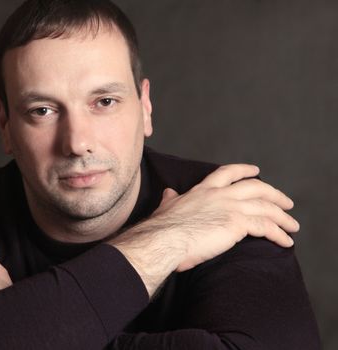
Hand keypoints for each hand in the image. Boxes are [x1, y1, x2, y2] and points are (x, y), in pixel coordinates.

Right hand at [111, 164, 298, 295]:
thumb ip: (172, 199)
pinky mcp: (238, 223)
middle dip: (274, 194)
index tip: (256, 170)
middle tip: (286, 202)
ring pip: (266, 207)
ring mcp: (230, 207)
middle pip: (256, 187)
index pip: (227, 173)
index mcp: (203, 190)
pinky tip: (286, 241)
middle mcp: (220, 195)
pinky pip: (266, 227)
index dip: (244, 171)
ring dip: (282, 217)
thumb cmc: (163, 228)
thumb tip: (169, 192)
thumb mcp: (166, 207)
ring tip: (292, 225)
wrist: (164, 238)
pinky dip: (279, 234)